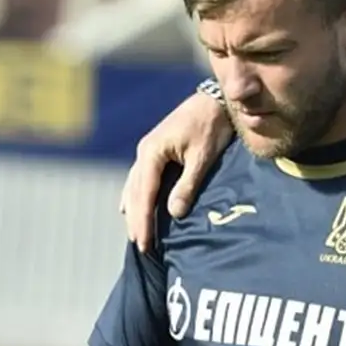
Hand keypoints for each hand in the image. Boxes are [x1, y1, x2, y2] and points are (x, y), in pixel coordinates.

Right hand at [120, 91, 232, 251]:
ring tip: (134, 233)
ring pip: (134, 186)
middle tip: (140, 246)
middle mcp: (144, 151)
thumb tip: (174, 214)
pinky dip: (135, 195)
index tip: (144, 242)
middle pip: (135, 192)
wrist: (216, 99)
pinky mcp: (155, 150)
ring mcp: (147, 150)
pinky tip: (130, 206)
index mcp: (152, 152)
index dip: (143, 220)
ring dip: (133, 210)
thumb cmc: (212, 126)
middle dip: (136, 220)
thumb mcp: (203, 156)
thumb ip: (188, 185)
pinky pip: (139, 178)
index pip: (144, 193)